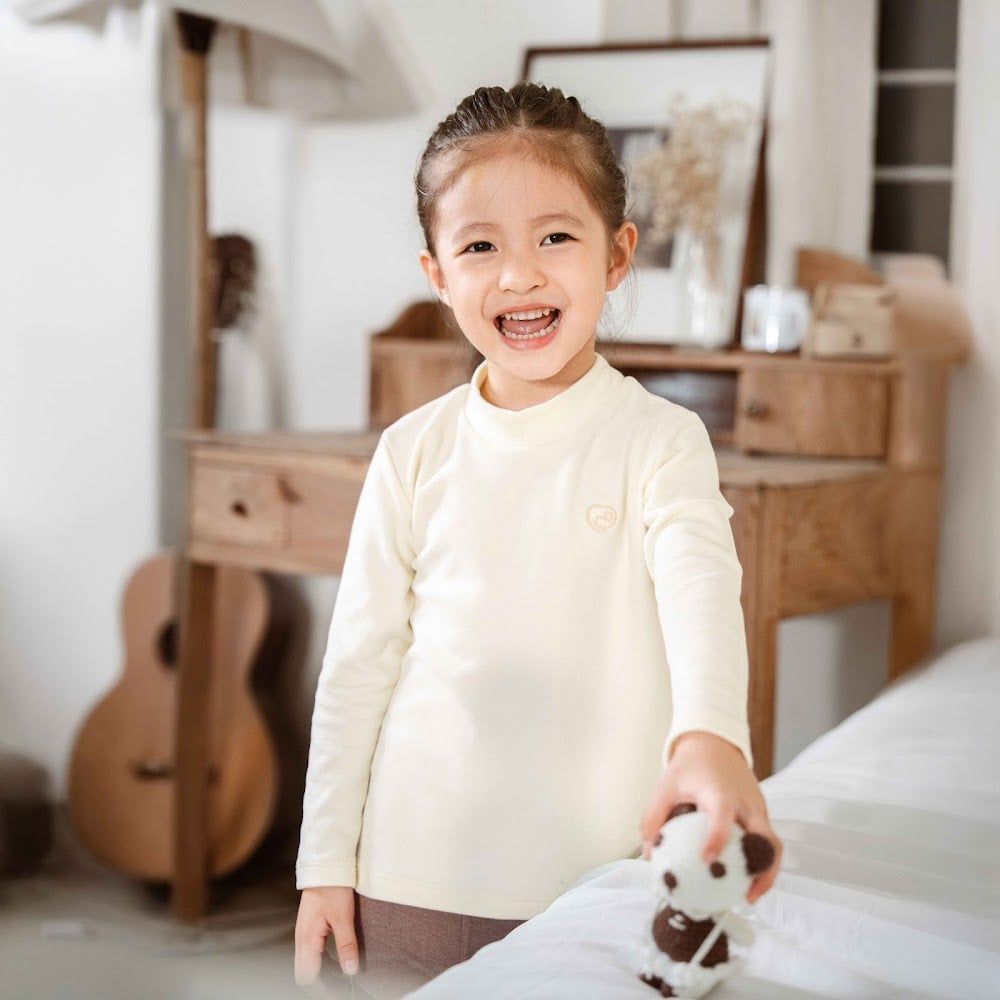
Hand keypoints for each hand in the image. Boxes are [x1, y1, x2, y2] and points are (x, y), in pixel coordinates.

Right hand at [294, 885, 359, 986]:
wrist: (326, 867)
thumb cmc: (333, 888)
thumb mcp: (343, 917)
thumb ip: (346, 945)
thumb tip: (350, 971)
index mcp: (307, 940)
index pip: (306, 977)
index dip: (321, 989)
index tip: (337, 992)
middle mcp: (301, 939)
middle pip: (303, 973)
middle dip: (319, 984)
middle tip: (339, 987)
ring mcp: (304, 934)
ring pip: (307, 964)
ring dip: (321, 973)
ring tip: (340, 977)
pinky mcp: (309, 928)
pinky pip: (311, 953)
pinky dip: (322, 962)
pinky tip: (336, 960)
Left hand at [637, 731, 782, 904]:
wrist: (715, 744)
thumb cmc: (689, 767)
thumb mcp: (665, 786)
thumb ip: (654, 819)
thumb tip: (649, 855)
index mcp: (718, 791)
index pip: (722, 813)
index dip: (717, 836)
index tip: (707, 859)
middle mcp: (745, 801)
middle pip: (763, 836)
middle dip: (760, 868)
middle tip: (745, 896)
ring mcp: (758, 808)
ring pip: (773, 843)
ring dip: (767, 872)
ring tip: (750, 897)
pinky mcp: (762, 814)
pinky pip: (768, 842)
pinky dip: (763, 863)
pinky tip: (746, 881)